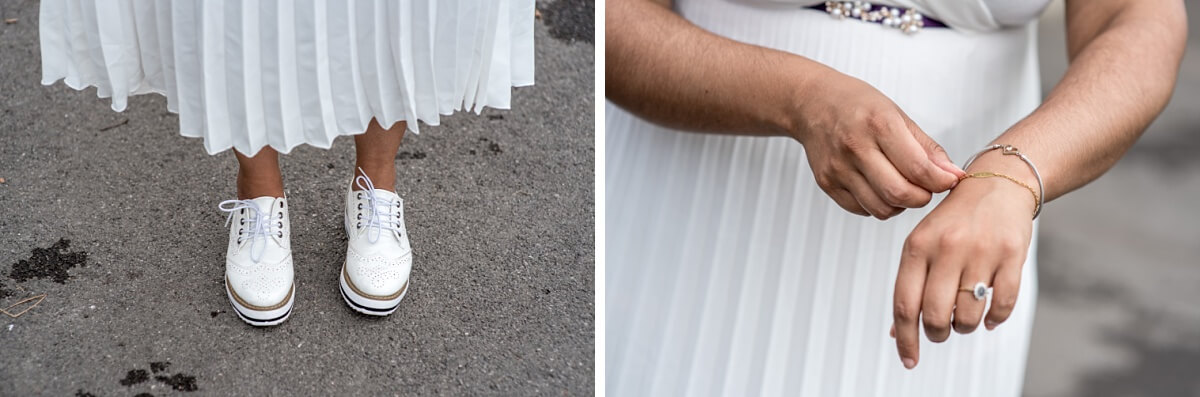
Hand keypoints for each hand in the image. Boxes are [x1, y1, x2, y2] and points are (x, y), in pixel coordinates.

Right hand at [792, 70, 963, 218]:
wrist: (811, 103)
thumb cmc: (856, 104)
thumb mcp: (897, 114)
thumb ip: (926, 147)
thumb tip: (951, 174)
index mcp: (877, 124)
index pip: (918, 168)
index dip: (941, 181)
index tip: (949, 180)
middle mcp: (855, 147)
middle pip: (899, 193)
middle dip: (923, 197)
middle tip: (927, 187)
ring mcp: (838, 169)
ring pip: (882, 209)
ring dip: (900, 204)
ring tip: (902, 185)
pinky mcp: (827, 184)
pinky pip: (862, 209)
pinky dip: (878, 204)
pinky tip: (879, 186)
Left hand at [890, 164, 1035, 368]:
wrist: (998, 184)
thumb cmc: (955, 220)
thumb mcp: (923, 243)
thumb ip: (910, 284)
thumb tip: (897, 331)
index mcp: (917, 245)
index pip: (904, 304)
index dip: (905, 338)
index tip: (909, 359)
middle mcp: (947, 247)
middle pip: (934, 314)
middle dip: (937, 333)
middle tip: (941, 331)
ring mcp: (981, 250)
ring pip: (968, 315)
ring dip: (965, 327)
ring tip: (965, 318)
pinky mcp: (1012, 254)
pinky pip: (1003, 304)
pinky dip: (995, 319)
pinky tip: (990, 317)